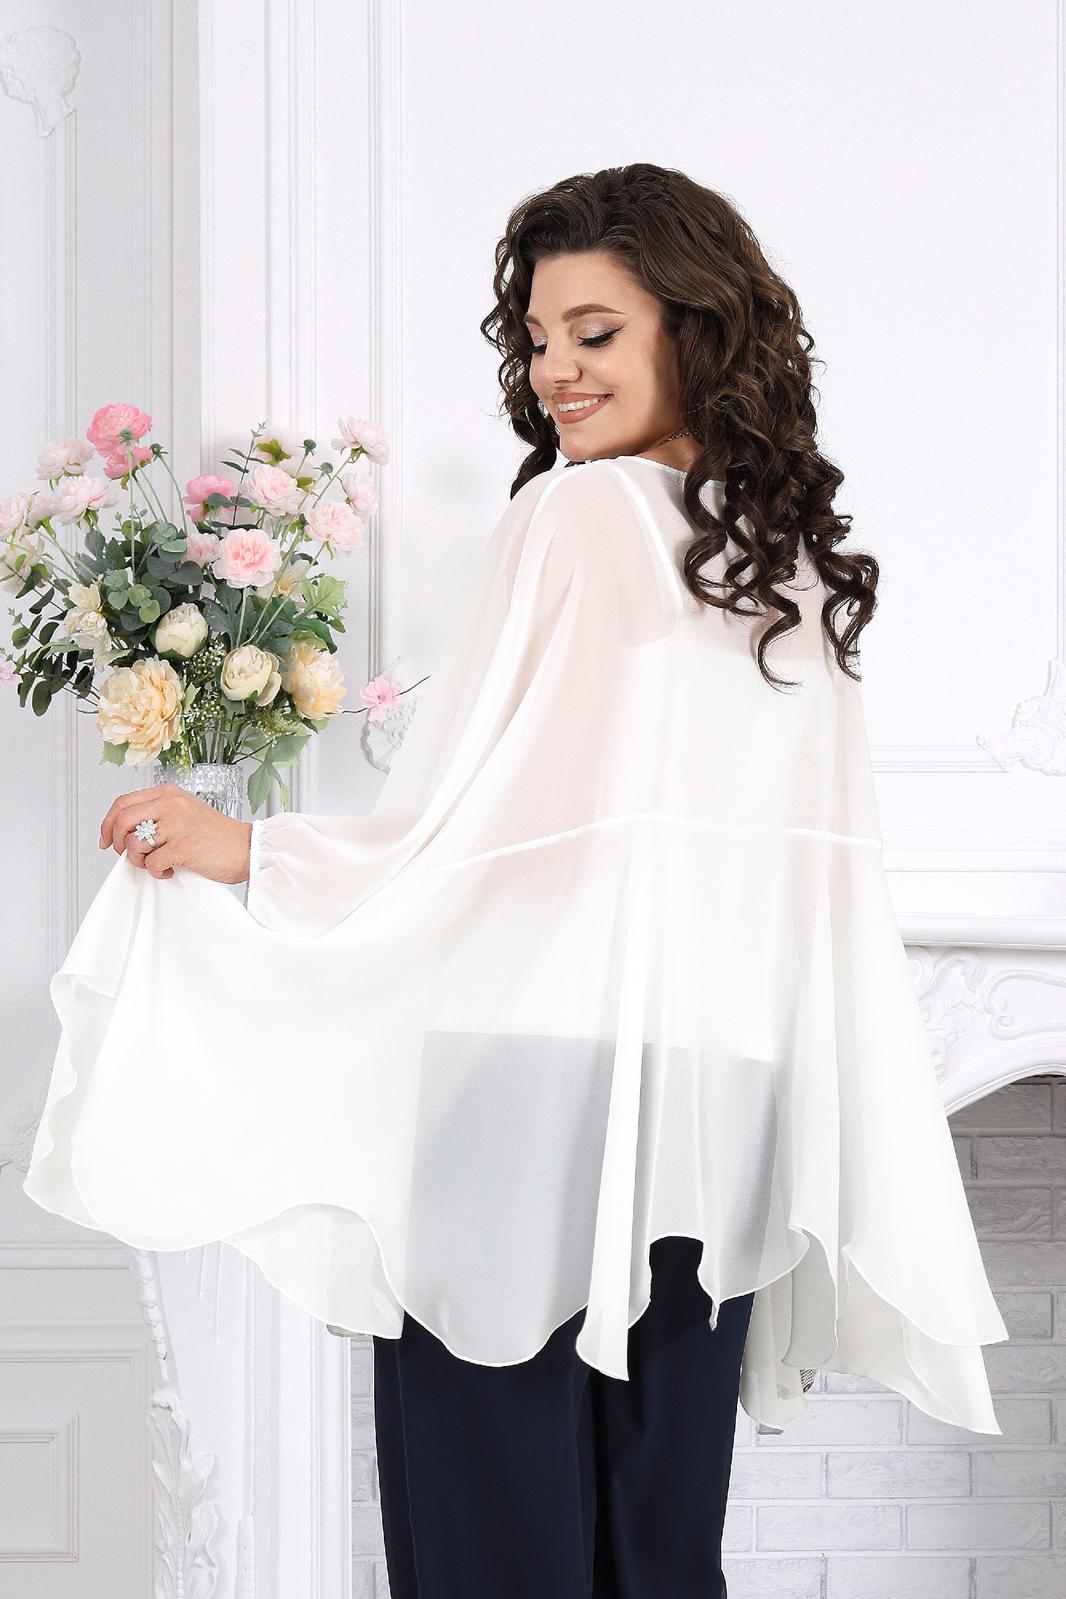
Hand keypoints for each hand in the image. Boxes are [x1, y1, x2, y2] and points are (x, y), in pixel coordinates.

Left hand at [98, 783, 252, 885]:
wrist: (247, 848)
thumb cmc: (217, 836)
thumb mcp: (185, 812)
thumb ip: (157, 815)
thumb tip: (125, 833)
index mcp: (169, 793)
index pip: (123, 803)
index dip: (107, 824)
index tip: (106, 840)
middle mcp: (171, 804)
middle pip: (121, 821)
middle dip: (116, 843)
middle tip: (126, 855)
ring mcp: (177, 824)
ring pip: (134, 844)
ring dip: (140, 860)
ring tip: (157, 863)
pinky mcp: (183, 846)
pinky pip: (151, 863)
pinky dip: (157, 873)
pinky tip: (171, 871)